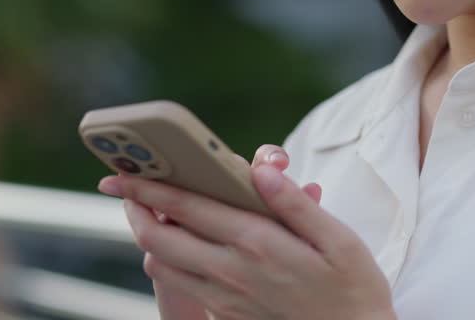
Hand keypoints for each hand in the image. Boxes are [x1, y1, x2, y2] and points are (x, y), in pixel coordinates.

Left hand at [98, 147, 393, 319]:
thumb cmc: (352, 287)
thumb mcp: (339, 239)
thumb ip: (295, 203)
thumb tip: (261, 169)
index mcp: (256, 243)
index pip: (185, 206)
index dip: (147, 185)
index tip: (121, 170)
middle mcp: (231, 272)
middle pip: (155, 237)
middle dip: (134, 208)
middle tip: (128, 187)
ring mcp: (224, 297)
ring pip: (160, 264)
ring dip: (149, 235)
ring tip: (156, 211)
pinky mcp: (224, 314)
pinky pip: (180, 284)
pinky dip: (169, 259)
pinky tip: (186, 242)